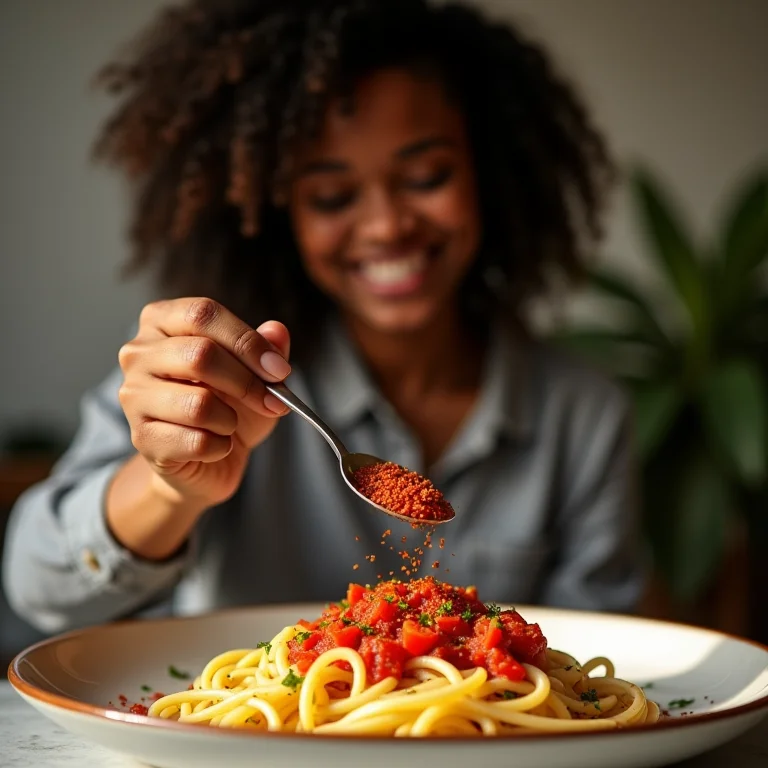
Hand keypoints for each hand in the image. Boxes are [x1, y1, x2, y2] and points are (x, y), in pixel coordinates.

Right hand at [118, 297, 291, 508]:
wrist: (208, 459)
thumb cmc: (227, 405)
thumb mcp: (255, 372)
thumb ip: (267, 347)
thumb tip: (276, 331)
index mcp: (162, 321)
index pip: (203, 314)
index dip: (247, 341)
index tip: (279, 369)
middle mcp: (138, 353)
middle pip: (200, 354)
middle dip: (246, 382)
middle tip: (272, 401)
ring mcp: (133, 396)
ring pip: (199, 403)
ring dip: (230, 419)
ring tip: (229, 423)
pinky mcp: (142, 438)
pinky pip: (197, 441)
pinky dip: (220, 446)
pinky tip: (216, 444)